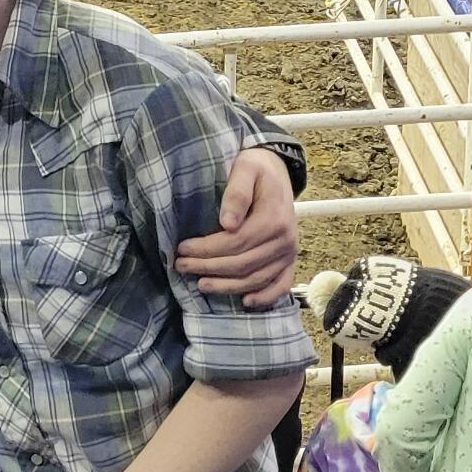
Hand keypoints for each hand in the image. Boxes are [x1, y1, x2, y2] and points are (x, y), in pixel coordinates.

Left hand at [175, 147, 298, 308]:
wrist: (277, 171)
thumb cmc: (256, 169)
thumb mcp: (245, 168)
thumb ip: (236, 193)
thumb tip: (227, 223)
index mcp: (273, 218)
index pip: (235, 243)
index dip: (206, 250)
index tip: (182, 248)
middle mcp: (284, 240)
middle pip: (242, 264)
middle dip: (208, 268)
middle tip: (181, 266)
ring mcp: (289, 253)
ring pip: (255, 279)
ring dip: (227, 286)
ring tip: (201, 284)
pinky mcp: (289, 260)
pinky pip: (280, 285)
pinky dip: (264, 297)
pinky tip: (245, 302)